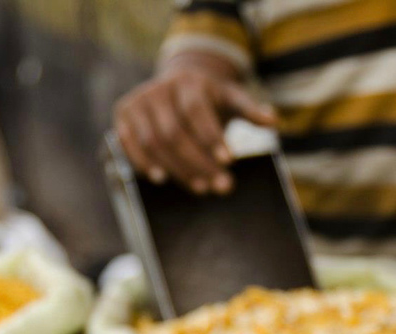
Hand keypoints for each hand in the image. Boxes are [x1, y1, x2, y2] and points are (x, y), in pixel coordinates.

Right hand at [113, 64, 275, 194]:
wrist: (175, 84)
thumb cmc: (209, 99)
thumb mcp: (231, 98)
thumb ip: (249, 110)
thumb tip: (273, 121)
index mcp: (188, 83)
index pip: (197, 112)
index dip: (211, 138)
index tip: (229, 162)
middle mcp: (160, 89)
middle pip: (176, 133)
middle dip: (199, 163)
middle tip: (221, 187)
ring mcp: (138, 101)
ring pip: (154, 142)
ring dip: (177, 169)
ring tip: (200, 188)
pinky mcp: (123, 114)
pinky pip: (129, 144)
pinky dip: (144, 163)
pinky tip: (162, 179)